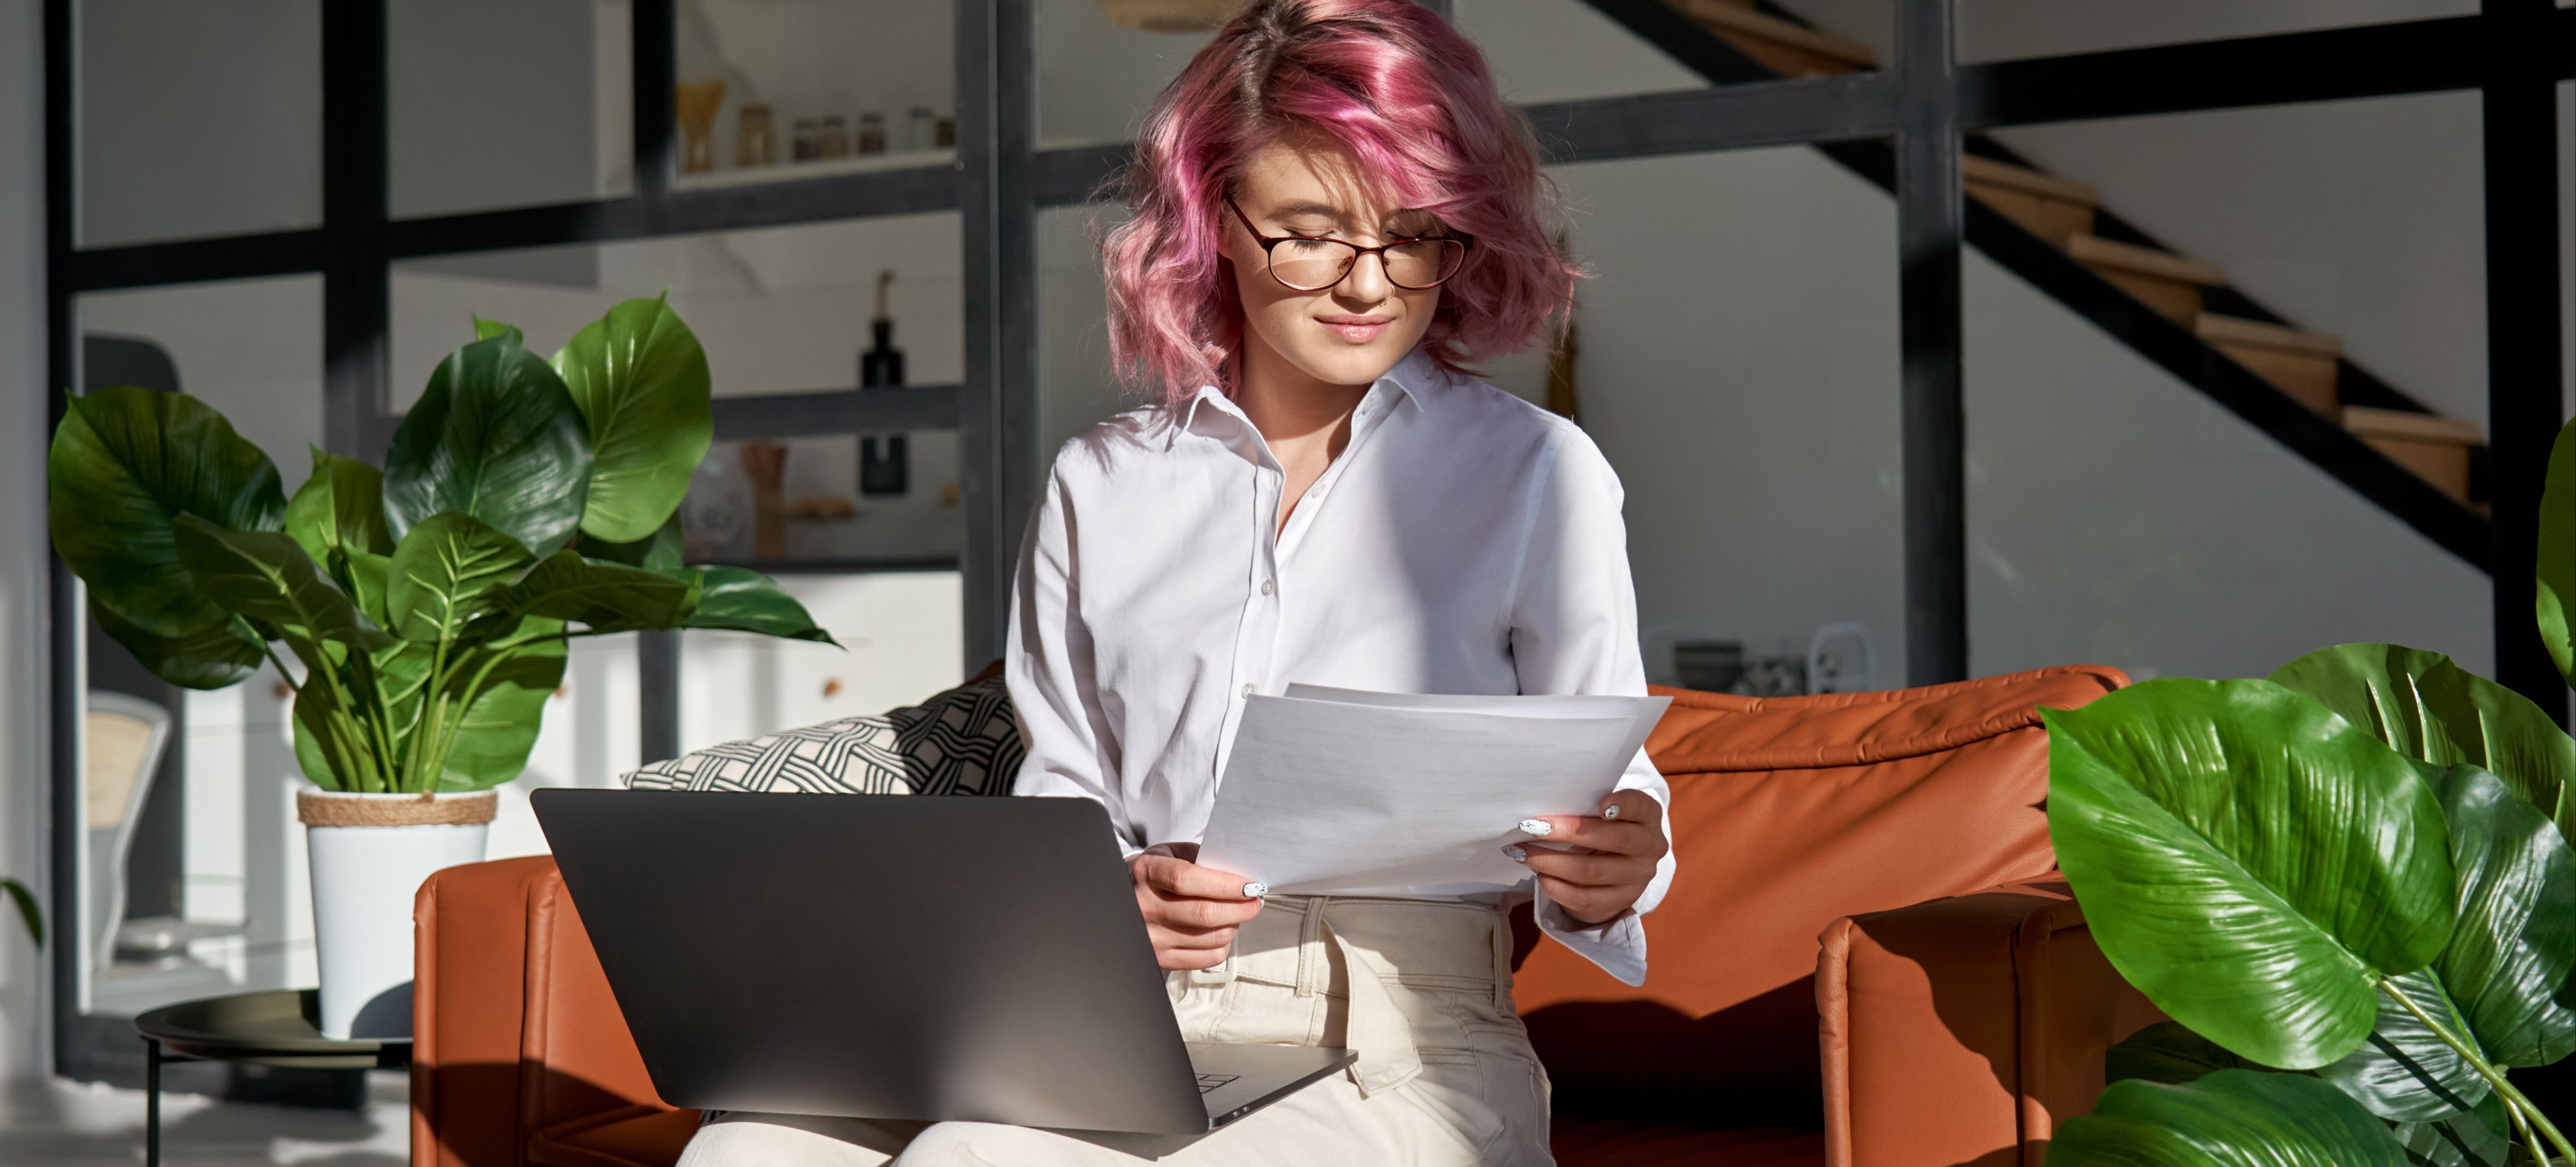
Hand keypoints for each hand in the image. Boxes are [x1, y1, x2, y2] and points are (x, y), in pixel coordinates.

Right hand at [1129, 847, 1264, 970]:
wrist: (1126, 897)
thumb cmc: (1158, 874)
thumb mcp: (1173, 854)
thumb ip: (1204, 859)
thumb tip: (1240, 875)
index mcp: (1147, 873)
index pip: (1186, 880)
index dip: (1223, 884)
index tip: (1248, 885)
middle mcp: (1145, 907)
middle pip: (1204, 914)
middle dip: (1240, 908)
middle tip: (1255, 901)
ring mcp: (1152, 937)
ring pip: (1211, 938)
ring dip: (1234, 925)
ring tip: (1235, 913)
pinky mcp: (1162, 959)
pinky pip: (1207, 958)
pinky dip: (1223, 944)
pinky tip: (1221, 931)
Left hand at [1507, 789, 1667, 924]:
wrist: (1620, 864)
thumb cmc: (1604, 826)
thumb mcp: (1604, 812)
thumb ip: (1586, 807)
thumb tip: (1542, 815)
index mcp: (1648, 816)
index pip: (1640, 807)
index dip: (1623, 805)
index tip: (1600, 804)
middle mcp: (1650, 847)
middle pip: (1612, 840)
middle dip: (1568, 832)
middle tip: (1532, 827)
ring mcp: (1638, 877)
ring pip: (1593, 872)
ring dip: (1552, 862)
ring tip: (1523, 853)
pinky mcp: (1622, 901)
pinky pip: (1587, 899)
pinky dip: (1559, 889)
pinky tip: (1540, 878)